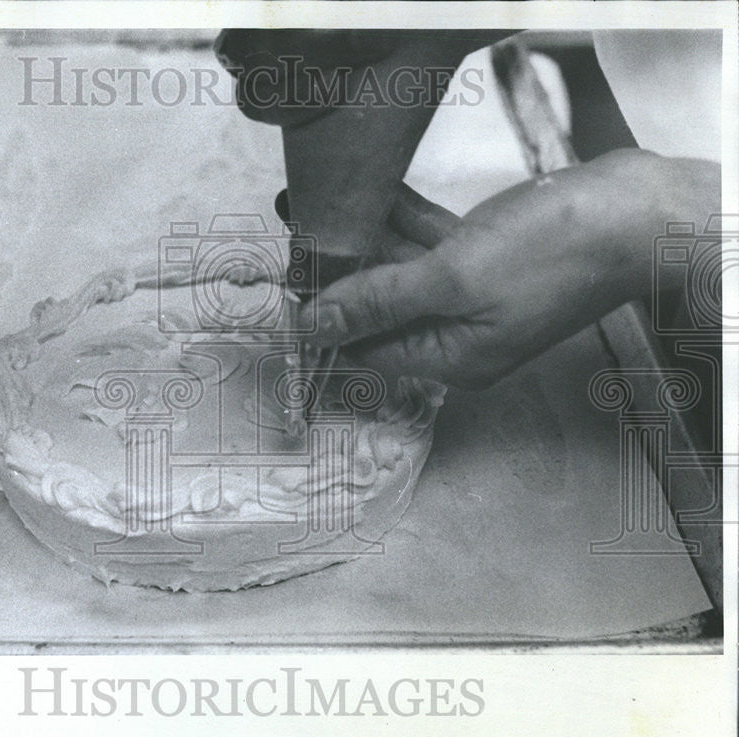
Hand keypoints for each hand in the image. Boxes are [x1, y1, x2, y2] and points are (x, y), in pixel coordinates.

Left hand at [300, 149, 719, 388]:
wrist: (635, 212)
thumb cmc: (550, 253)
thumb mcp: (451, 281)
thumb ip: (379, 302)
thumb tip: (313, 326)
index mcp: (450, 358)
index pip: (365, 353)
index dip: (324, 326)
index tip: (283, 290)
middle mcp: (457, 335)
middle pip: (379, 312)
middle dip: (336, 278)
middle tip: (293, 239)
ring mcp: (472, 295)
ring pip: (401, 272)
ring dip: (361, 241)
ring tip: (314, 207)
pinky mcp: (485, 257)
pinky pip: (428, 244)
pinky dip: (400, 222)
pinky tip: (368, 195)